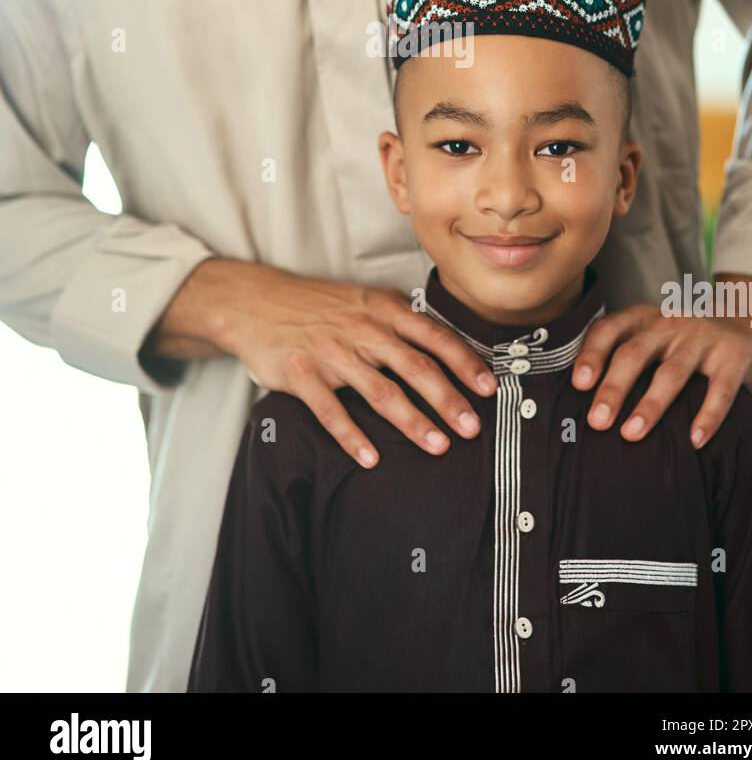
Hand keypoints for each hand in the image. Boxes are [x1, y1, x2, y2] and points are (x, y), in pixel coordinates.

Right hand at [158, 259, 497, 467]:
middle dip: (448, 399)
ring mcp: (331, 352)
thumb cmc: (317, 306)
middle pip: (415, 367)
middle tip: (472, 428)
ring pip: (379, 391)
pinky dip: (351, 436)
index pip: (434, 336)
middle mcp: (362, 329)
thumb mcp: (362, 301)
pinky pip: (330, 410)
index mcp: (382, 310)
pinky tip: (370, 458)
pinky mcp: (300, 374)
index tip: (488, 388)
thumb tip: (445, 345)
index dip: (464, 363)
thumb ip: (399, 322)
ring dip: (412, 421)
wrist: (255, 302)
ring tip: (437, 447)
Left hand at [570, 275, 751, 447]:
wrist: (749, 324)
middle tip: (596, 421)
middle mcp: (670, 322)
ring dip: (650, 405)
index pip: (609, 330)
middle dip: (613, 388)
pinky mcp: (734, 356)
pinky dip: (708, 416)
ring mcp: (703, 337)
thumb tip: (581, 401)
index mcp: (643, 318)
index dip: (591, 354)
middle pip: (635, 354)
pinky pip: (720, 389)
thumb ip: (624, 356)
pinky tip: (694, 441)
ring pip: (672, 372)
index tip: (578, 384)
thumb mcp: (653, 338)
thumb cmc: (685, 343)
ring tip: (631, 434)